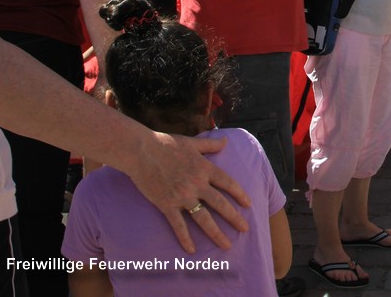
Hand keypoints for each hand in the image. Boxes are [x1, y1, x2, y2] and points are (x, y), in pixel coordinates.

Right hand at [131, 132, 250, 252]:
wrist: (141, 151)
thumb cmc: (166, 144)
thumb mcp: (192, 142)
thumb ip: (210, 144)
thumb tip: (225, 140)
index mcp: (205, 168)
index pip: (228, 183)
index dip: (240, 194)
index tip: (249, 204)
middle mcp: (197, 184)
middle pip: (220, 204)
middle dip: (234, 217)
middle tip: (245, 229)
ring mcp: (182, 196)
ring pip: (203, 218)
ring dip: (216, 233)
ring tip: (226, 245)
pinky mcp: (166, 204)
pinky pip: (178, 225)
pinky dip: (185, 238)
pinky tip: (192, 250)